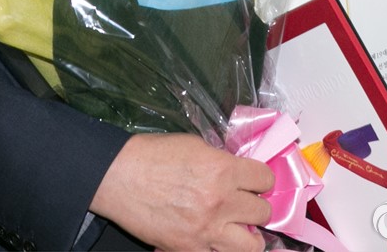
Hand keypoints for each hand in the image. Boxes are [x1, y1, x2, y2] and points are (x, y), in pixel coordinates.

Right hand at [90, 132, 273, 251]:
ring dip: (248, 235)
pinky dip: (221, 247)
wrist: (121, 177)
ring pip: (252, 246)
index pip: (265, 180)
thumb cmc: (155, 155)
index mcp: (223, 170)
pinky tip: (215, 237)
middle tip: (244, 203)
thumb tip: (238, 173)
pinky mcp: (189, 250)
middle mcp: (220, 202)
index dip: (261, 180)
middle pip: (263, 213)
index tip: (255, 181)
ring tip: (239, 228)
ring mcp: (206, 231)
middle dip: (256, 206)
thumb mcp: (196, 146)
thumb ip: (222, 161)